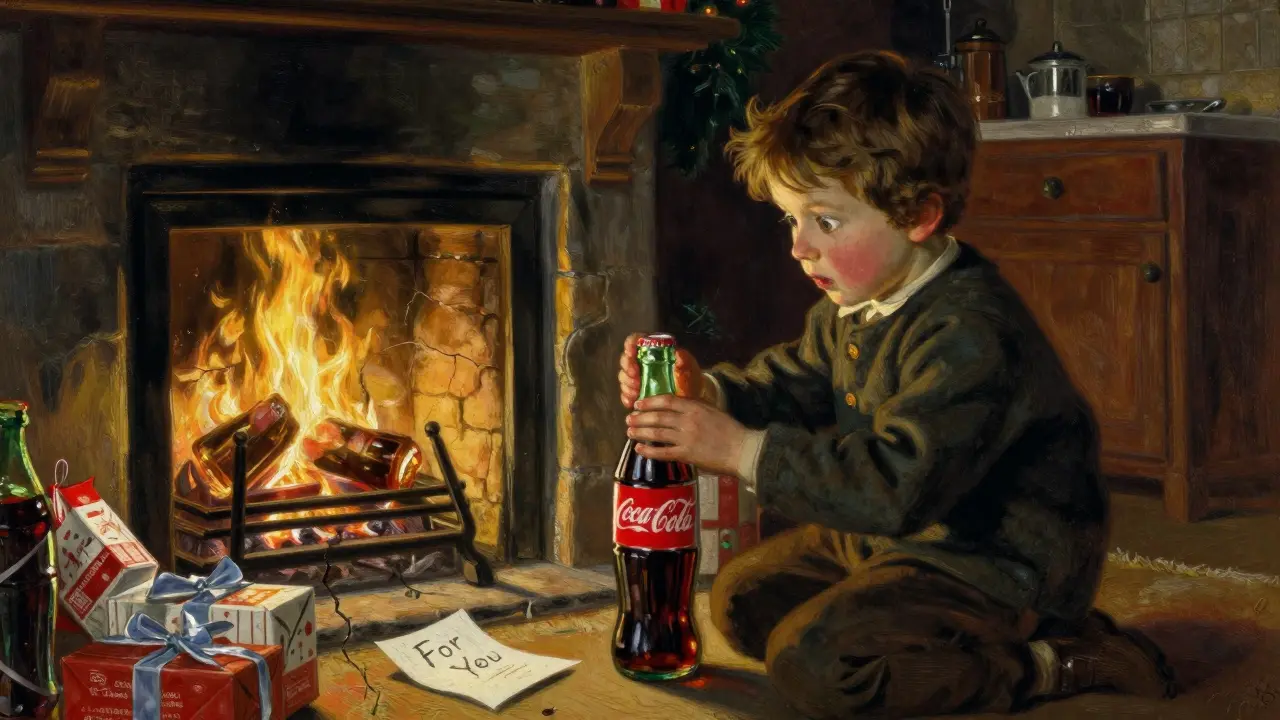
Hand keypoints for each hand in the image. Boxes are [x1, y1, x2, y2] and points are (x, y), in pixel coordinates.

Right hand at [618, 334, 704, 408]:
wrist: (692, 395)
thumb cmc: (690, 376)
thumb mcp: (690, 366)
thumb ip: (685, 359)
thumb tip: (678, 353)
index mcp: (652, 350)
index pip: (635, 340)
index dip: (629, 345)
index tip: (631, 354)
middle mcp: (642, 361)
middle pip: (625, 360)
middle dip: (627, 369)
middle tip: (636, 378)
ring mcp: (638, 377)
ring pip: (623, 377)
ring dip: (627, 384)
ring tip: (636, 392)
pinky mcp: (637, 391)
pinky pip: (625, 393)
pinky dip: (626, 398)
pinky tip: (631, 402)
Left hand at [626, 395, 745, 474]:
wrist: (742, 449)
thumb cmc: (731, 430)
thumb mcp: (713, 411)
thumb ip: (695, 408)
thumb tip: (678, 406)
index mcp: (695, 407)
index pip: (667, 401)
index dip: (650, 402)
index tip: (638, 403)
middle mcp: (688, 421)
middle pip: (658, 417)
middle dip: (640, 417)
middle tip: (629, 418)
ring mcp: (686, 438)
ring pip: (657, 434)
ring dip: (641, 432)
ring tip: (630, 432)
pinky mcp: (687, 454)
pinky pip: (663, 453)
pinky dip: (649, 451)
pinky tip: (639, 449)